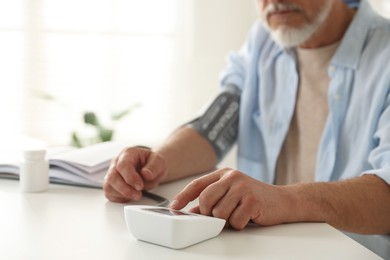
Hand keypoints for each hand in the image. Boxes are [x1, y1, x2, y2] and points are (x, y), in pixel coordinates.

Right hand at [103, 147, 166, 202]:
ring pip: (108, 186)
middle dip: (125, 189)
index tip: (140, 186)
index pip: (123, 165)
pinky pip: (110, 193)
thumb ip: (154, 166)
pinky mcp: (112, 184)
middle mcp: (117, 162)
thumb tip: (146, 174)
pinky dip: (119, 198)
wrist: (151, 168)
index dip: (130, 177)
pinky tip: (130, 196)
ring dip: (122, 194)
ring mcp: (113, 173)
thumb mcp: (159, 161)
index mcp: (128, 153)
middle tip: (138, 195)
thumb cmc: (153, 163)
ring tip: (136, 195)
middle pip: (112, 177)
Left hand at [170, 168, 295, 229]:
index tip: (174, 206)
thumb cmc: (254, 198)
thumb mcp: (231, 194)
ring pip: (219, 213)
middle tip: (218, 216)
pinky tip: (247, 217)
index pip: (198, 184)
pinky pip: (234, 221)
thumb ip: (212, 199)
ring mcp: (242, 187)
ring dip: (226, 220)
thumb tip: (191, 211)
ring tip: (238, 213)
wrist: (283, 200)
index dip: (183, 196)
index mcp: (224, 174)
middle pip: (205, 199)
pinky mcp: (252, 200)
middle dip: (208, 212)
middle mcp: (232, 177)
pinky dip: (239, 224)